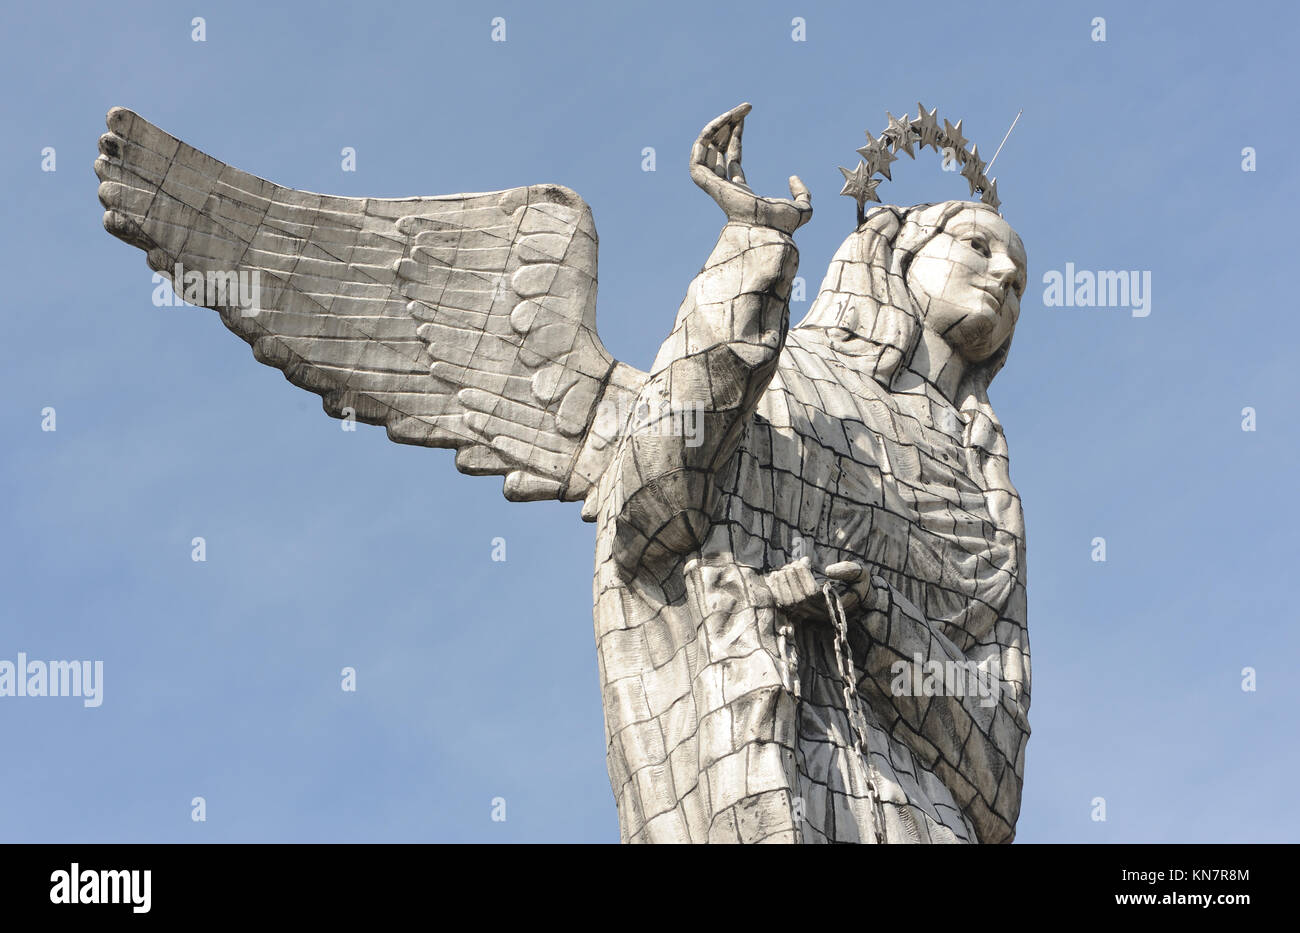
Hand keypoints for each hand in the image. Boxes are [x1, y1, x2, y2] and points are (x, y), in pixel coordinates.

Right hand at [690, 103, 811, 233]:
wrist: (766, 232)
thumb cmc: (782, 227)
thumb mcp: (802, 208)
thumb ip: (802, 193)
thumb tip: (792, 176)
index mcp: (740, 191)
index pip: (732, 158)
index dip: (736, 135)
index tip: (746, 114)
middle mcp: (723, 186)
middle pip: (717, 149)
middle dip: (726, 126)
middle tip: (743, 109)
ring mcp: (712, 184)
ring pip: (706, 148)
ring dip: (717, 126)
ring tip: (735, 112)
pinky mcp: (705, 182)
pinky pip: (699, 153)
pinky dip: (707, 135)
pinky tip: (723, 122)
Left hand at [763, 558, 888, 621]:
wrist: (856, 600)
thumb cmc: (858, 585)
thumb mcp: (861, 574)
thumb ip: (848, 571)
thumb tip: (828, 570)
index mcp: (833, 605)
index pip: (811, 594)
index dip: (804, 575)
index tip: (806, 561)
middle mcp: (819, 613)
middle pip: (797, 598)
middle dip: (792, 577)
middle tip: (795, 563)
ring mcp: (809, 615)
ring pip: (788, 603)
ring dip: (783, 582)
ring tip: (787, 568)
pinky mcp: (800, 613)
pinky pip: (783, 605)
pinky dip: (776, 590)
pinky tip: (776, 576)